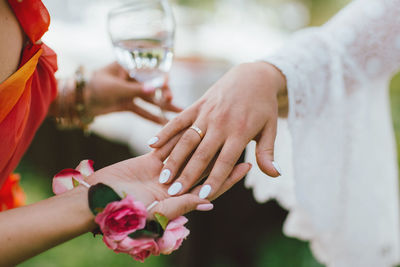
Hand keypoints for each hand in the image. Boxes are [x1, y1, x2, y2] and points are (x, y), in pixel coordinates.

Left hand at [86, 62, 181, 123]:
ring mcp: (131, 92)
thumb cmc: (92, 87)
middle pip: (153, 85)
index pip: (150, 70)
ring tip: (178, 113)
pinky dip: (152, 117)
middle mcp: (132, 78)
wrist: (78, 101)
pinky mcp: (128, 104)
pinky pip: (143, 110)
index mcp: (129, 66)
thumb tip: (155, 89)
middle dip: (164, 93)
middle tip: (170, 100)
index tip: (167, 83)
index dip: (161, 77)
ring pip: (151, 99)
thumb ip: (134, 89)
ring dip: (162, 106)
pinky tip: (164, 123)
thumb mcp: (114, 87)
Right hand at [87, 132, 251, 219]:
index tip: (248, 164)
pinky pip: (169, 144)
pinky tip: (194, 121)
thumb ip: (180, 205)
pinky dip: (180, 134)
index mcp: (181, 197)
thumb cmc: (120, 210)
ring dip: (206, 141)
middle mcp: (176, 183)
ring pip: (190, 152)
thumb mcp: (153, 211)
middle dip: (223, 155)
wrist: (94, 199)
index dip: (230, 176)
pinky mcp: (150, 159)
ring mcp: (164, 170)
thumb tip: (209, 202)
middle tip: (240, 140)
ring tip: (221, 126)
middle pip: (205, 167)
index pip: (212, 186)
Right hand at [148, 62, 285, 199]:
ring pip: (187, 138)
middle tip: (173, 193)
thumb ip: (267, 152)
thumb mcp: (270, 129)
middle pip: (202, 153)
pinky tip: (152, 145)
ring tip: (162, 175)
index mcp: (240, 132)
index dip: (213, 179)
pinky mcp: (197, 105)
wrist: (253, 75)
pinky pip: (178, 119)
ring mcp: (207, 113)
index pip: (225, 161)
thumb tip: (275, 175)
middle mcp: (221, 124)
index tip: (201, 197)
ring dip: (173, 157)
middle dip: (187, 174)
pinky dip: (165, 131)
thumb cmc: (263, 106)